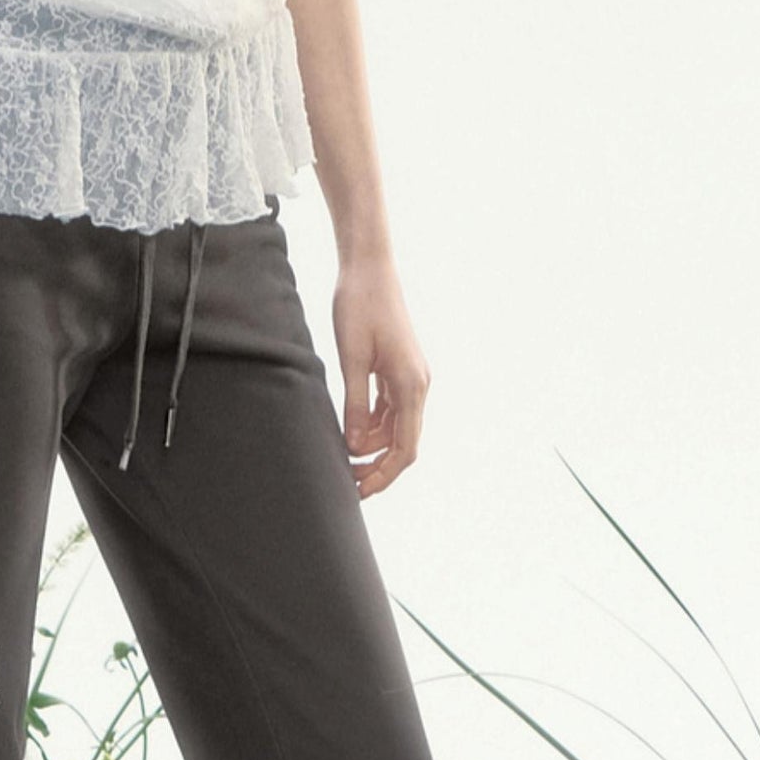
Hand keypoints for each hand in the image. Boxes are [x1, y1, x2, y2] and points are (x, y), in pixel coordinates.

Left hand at [331, 250, 430, 497]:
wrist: (369, 269)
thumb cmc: (358, 306)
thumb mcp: (351, 357)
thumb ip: (354, 404)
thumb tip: (354, 447)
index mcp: (411, 386)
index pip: (405, 449)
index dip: (384, 475)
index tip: (360, 491)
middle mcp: (418, 386)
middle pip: (403, 443)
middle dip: (378, 467)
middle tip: (349, 485)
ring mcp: (410, 378)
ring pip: (395, 428)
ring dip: (372, 446)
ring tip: (342, 457)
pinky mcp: (398, 371)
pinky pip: (388, 410)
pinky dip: (371, 424)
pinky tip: (349, 430)